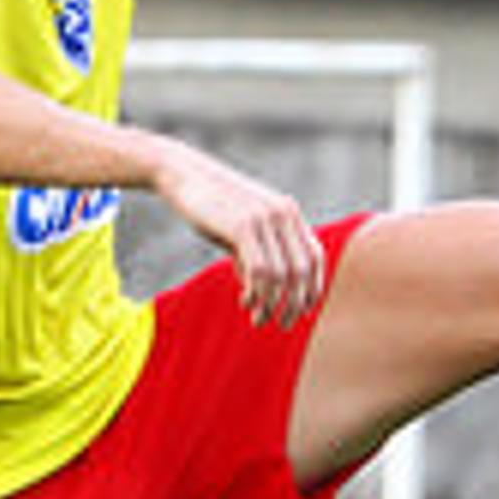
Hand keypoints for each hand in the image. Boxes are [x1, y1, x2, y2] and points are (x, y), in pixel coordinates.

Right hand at [147, 139, 324, 326]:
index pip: (315, 256)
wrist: (183, 174)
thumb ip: (256, 256)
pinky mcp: (243, 225)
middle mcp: (283, 213)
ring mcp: (265, 218)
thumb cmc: (211, 205)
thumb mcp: (241, 231)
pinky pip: (260, 270)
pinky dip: (256, 294)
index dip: (312, 288)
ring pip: (281, 275)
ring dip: (271, 304)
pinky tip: (246, 303)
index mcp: (289, 213)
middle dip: (295, 304)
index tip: (301, 311)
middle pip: (302, 270)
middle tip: (282, 324)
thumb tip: (260, 293)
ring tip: (258, 319)